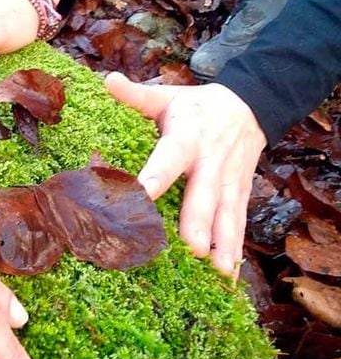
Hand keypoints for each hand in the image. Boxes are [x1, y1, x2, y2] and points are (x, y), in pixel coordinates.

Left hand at [104, 74, 265, 274]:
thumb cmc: (196, 107)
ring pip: (226, 215)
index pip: (169, 160)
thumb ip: (137, 95)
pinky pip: (238, 225)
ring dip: (222, 243)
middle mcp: (210, 164)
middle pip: (203, 196)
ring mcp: (228, 182)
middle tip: (191, 248)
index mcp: (187, 138)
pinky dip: (234, 251)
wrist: (250, 107)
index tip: (140, 196)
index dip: (155, 177)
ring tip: (216, 270)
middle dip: (199, 223)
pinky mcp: (240, 195)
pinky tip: (229, 277)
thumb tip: (107, 80)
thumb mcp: (168, 97)